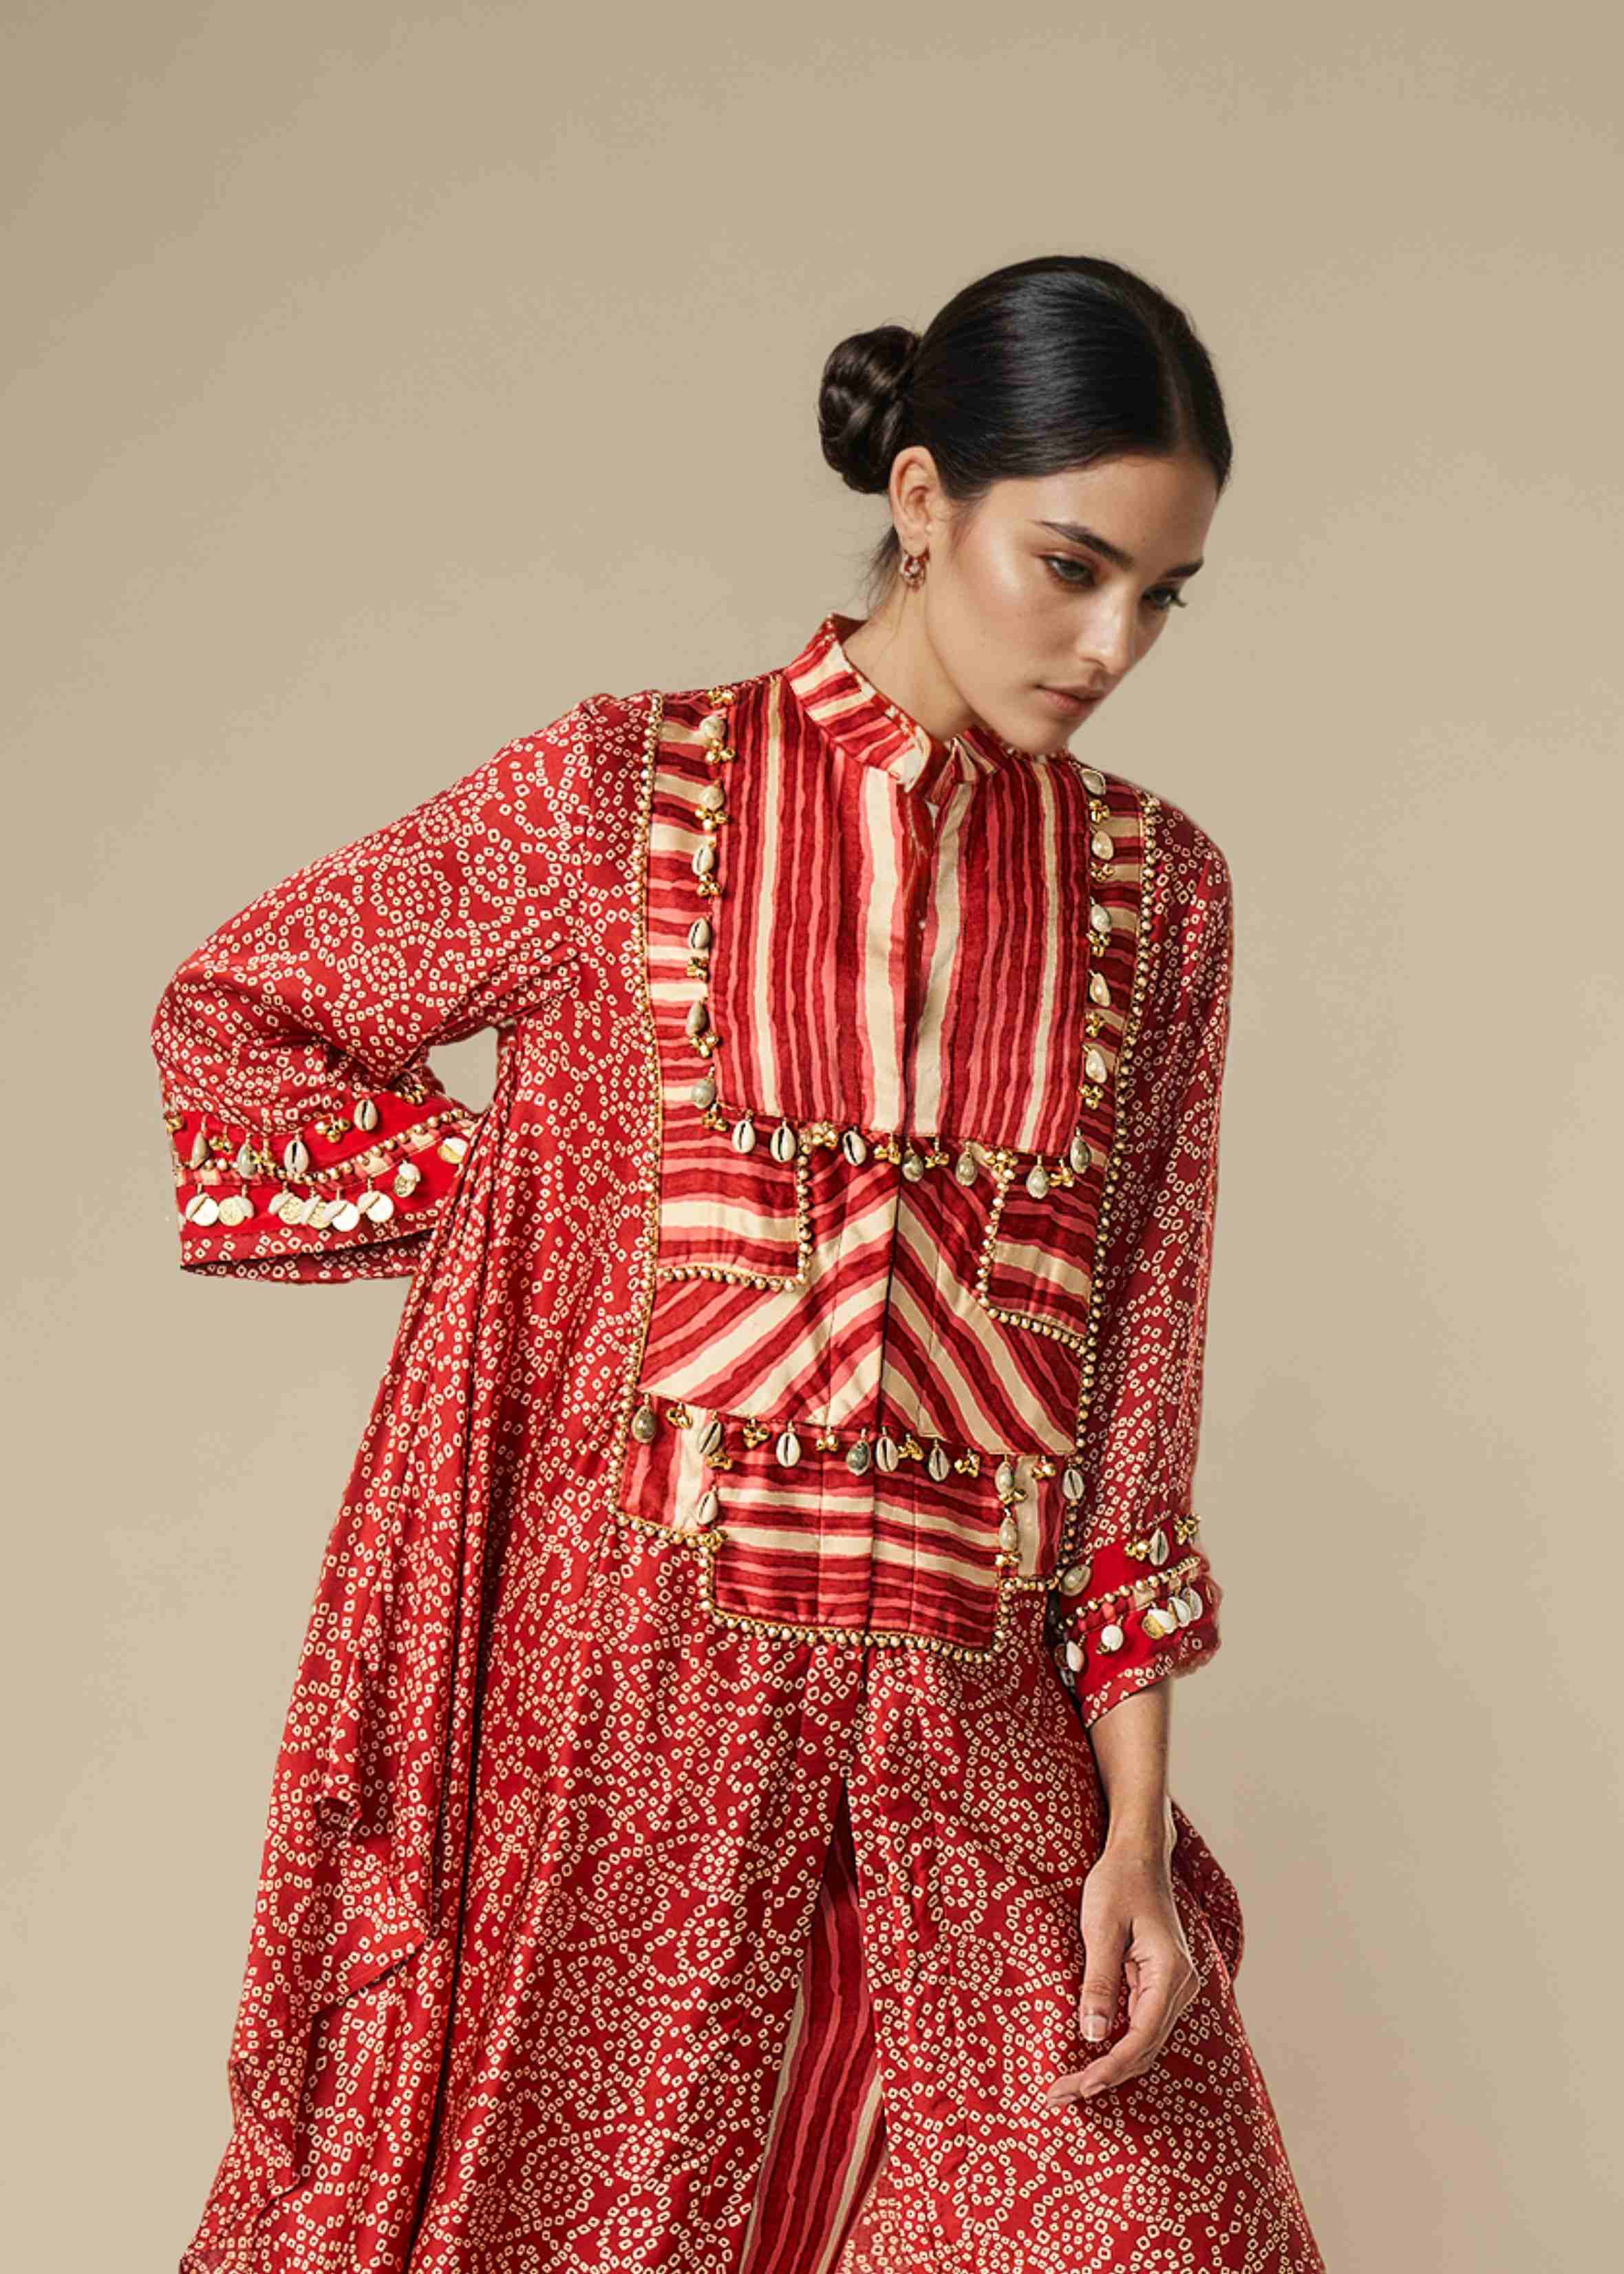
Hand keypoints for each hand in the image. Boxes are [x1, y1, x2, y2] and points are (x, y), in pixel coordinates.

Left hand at [1044, 1839, 1199, 2105]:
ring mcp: (1174, 1987)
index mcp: (1171, 1974)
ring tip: (1069, 2084)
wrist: (1139, 1854)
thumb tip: (1091, 2035)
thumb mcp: (1101, 1928)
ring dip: (1110, 2066)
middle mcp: (1182, 1986)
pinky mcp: (1160, 1984)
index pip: (1142, 2038)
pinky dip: (1117, 2046)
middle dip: (1105, 2076)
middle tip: (1061, 2094)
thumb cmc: (1119, 1882)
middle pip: (1144, 2049)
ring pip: (1144, 2043)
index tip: (1079, 2087)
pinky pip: (1141, 2026)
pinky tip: (1090, 2058)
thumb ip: (1098, 1982)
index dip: (1110, 2068)